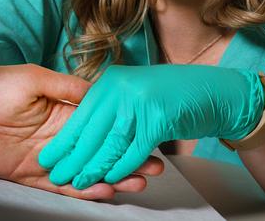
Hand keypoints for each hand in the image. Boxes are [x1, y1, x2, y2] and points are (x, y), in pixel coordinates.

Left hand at [0, 64, 163, 199]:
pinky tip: (106, 190)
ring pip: (86, 170)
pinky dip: (84, 191)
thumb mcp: (32, 77)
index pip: (99, 122)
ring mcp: (46, 156)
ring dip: (113, 175)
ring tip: (139, 179)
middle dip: (127, 156)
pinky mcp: (30, 175)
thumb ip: (65, 86)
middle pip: (99, 149)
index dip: (123, 129)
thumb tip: (96, 91)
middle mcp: (58, 134)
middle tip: (155, 164)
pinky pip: (61, 187)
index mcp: (60, 109)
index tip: (148, 133)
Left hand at [38, 64, 264, 188]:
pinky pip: (134, 148)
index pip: (80, 115)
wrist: (215, 90)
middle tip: (57, 175)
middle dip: (73, 157)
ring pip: (110, 143)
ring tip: (78, 182)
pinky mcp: (158, 117)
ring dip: (94, 166)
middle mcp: (121, 88)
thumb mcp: (132, 90)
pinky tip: (111, 179)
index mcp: (110, 81)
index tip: (48, 158)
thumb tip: (79, 128)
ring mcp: (140, 101)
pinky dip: (122, 166)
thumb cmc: (171, 93)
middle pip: (91, 131)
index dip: (65, 140)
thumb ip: (108, 104)